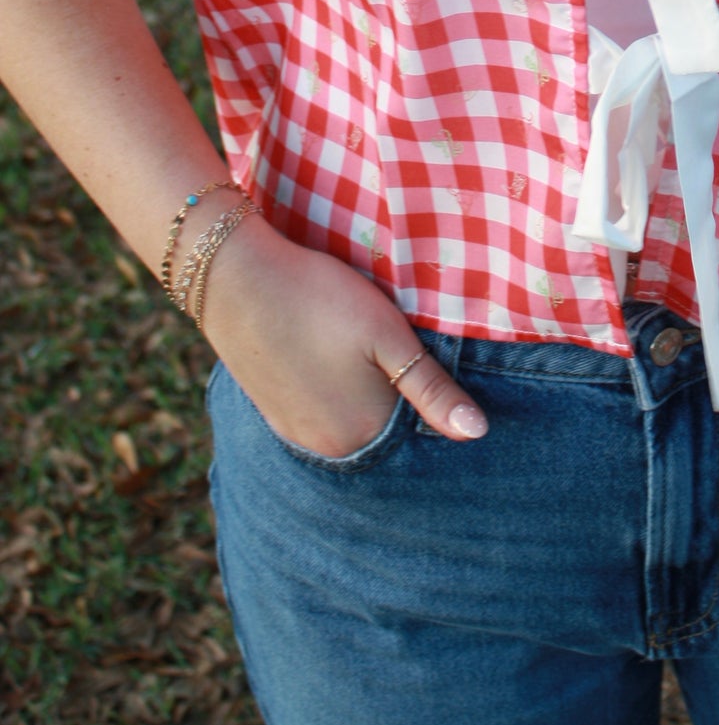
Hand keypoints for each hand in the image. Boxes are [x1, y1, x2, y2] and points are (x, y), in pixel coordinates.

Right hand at [199, 216, 488, 454]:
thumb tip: (477, 434)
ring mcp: (295, 433)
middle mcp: (329, 447)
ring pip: (353, 424)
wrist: (235, 277)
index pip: (419, 432)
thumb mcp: (388, 337)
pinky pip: (322, 417)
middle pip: (385, 430)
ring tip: (366, 355)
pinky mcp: (274, 413)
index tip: (432, 361)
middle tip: (395, 350)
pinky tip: (337, 365)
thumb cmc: (320, 299)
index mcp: (362, 433)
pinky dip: (338, 398)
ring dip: (367, 400)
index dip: (432, 396)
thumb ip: (432, 389)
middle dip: (401, 401)